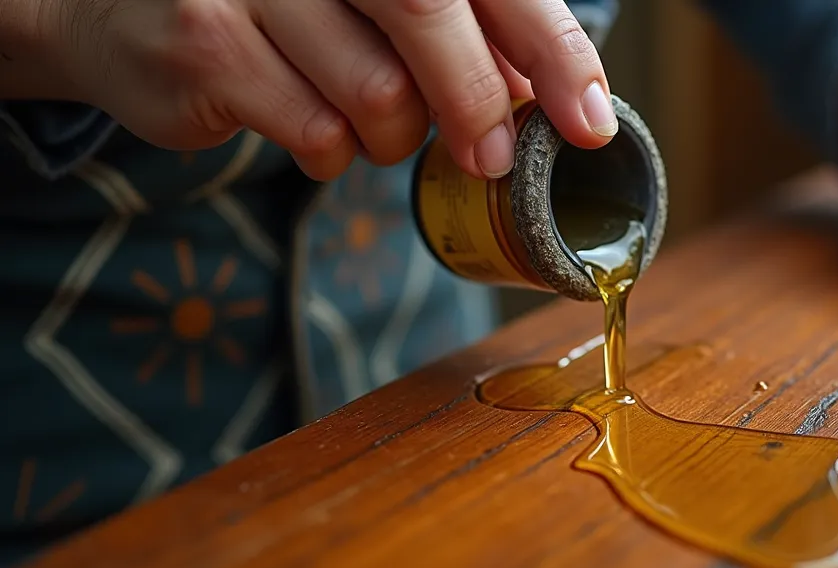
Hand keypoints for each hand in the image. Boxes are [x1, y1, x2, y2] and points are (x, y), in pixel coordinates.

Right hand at [39, 0, 615, 180]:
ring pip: (376, 93)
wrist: (119, 3)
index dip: (550, 45)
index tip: (590, 118)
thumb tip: (543, 94)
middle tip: (493, 156)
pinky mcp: (207, 44)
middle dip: (477, 101)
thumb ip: (459, 28)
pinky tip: (312, 128)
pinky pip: (316, 135)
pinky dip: (333, 153)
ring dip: (394, 134)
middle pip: (427, 12)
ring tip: (370, 119)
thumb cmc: (279, 4)